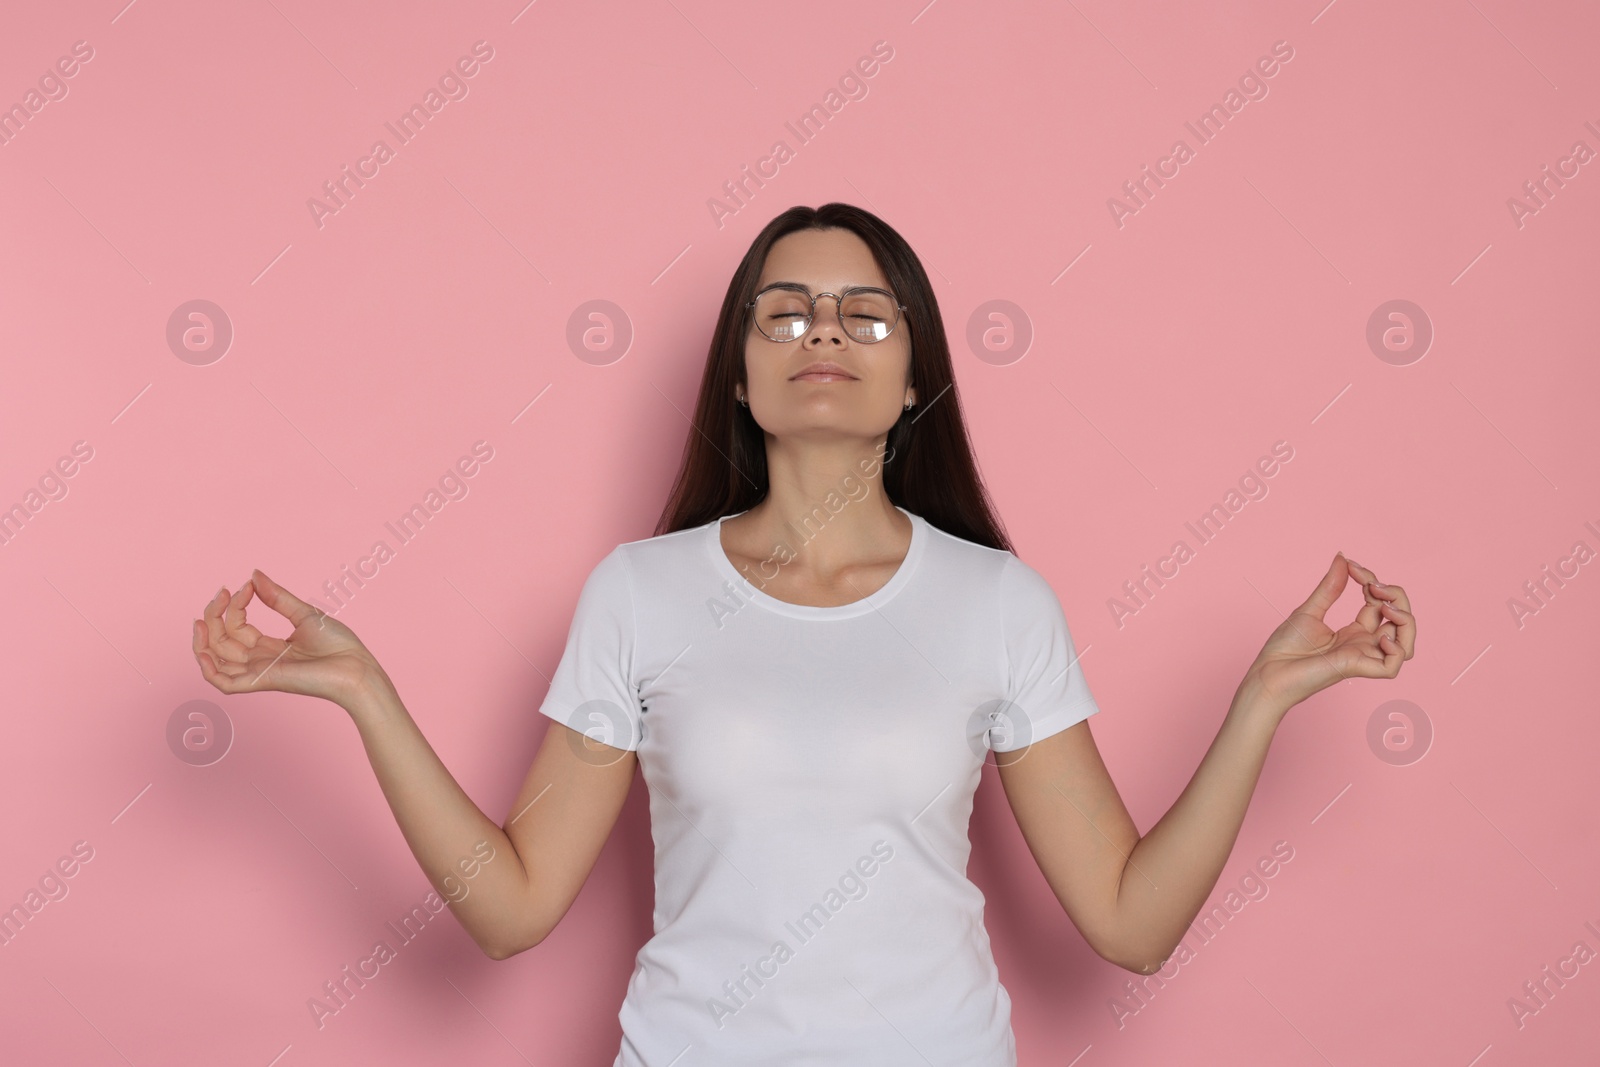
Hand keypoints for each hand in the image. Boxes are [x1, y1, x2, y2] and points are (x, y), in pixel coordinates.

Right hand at [191, 569, 388, 707]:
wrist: (356, 667)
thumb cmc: (338, 645)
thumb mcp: (303, 613)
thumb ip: (277, 597)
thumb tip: (254, 575)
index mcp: (269, 647)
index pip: (237, 627)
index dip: (235, 605)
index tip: (246, 585)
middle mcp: (260, 661)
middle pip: (222, 641)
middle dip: (215, 617)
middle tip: (222, 593)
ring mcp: (259, 672)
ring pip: (216, 662)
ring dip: (202, 641)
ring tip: (201, 619)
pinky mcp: (263, 682)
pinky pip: (224, 684)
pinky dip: (208, 670)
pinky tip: (204, 648)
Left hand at [1242, 553, 1415, 712]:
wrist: (1268, 672)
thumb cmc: (1285, 648)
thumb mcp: (1310, 610)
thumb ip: (1330, 587)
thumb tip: (1343, 558)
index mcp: (1355, 632)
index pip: (1380, 604)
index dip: (1373, 582)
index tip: (1353, 566)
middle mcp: (1364, 645)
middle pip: (1401, 622)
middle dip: (1396, 597)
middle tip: (1372, 585)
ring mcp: (1362, 657)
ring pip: (1406, 645)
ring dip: (1404, 621)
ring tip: (1385, 605)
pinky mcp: (1356, 669)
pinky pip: (1392, 666)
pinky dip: (1396, 649)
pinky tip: (1380, 635)